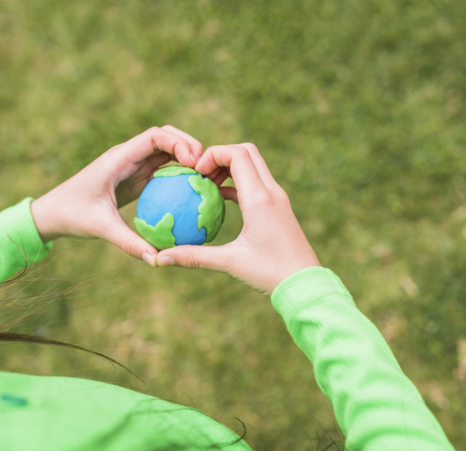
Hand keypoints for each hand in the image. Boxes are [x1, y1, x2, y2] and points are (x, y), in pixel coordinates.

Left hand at [30, 126, 202, 265]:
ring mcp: (132, 166)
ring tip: (207, 179)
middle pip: (165, 137)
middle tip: (207, 168)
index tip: (195, 163)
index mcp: (119, 157)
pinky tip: (194, 194)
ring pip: (166, 152)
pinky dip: (179, 176)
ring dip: (186, 159)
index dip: (178, 142)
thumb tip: (156, 260)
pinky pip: (162, 171)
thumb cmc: (73, 215)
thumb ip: (129, 242)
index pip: (154, 136)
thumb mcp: (101, 228)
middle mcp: (128, 156)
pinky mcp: (135, 178)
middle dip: (189, 145)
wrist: (53, 213)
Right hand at [155, 143, 320, 295]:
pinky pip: (257, 183)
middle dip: (220, 155)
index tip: (196, 173)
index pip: (237, 154)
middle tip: (200, 175)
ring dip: (230, 168)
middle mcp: (272, 192)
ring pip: (253, 166)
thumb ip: (194, 256)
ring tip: (207, 186)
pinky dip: (238, 183)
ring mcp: (278, 198)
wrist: (305, 285)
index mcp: (260, 198)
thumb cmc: (270, 273)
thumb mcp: (230, 263)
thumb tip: (160, 258)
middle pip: (247, 152)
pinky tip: (221, 200)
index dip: (213, 154)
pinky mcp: (279, 208)